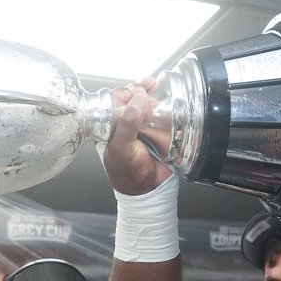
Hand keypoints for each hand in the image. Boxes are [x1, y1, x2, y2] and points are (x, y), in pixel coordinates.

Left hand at [103, 77, 171, 195]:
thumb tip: (138, 99)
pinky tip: (170, 106)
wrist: (148, 190)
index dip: (129, 91)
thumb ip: (127, 123)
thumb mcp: (121, 148)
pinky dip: (167, 109)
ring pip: (149, 104)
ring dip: (156, 98)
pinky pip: (162, 115)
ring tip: (160, 97)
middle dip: (144, 92)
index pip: (116, 99)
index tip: (140, 89)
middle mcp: (125, 123)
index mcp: (110, 125)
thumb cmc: (126, 173)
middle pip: (135, 97)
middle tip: (151, 93)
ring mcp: (142, 127)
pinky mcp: (158, 132)